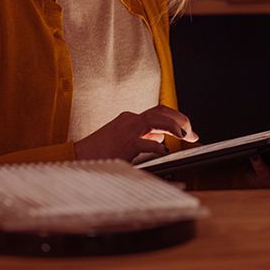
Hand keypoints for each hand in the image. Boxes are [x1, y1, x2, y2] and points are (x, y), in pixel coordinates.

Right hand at [74, 104, 198, 162]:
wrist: (77, 158)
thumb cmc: (100, 153)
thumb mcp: (124, 142)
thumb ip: (143, 138)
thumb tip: (161, 139)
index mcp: (130, 119)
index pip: (159, 112)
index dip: (177, 119)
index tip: (189, 131)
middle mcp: (130, 120)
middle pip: (161, 112)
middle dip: (180, 120)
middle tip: (192, 134)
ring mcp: (127, 130)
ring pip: (156, 120)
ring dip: (174, 126)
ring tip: (185, 135)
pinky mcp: (124, 144)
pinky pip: (145, 142)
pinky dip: (158, 147)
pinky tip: (166, 152)